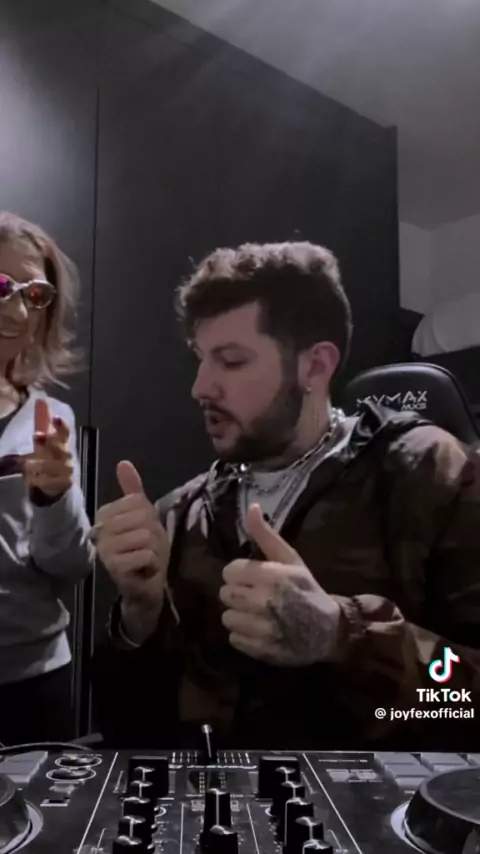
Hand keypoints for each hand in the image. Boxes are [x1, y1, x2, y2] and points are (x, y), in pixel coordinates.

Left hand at [24, 399, 72, 498]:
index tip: (56, 418)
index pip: (65, 433)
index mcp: (63, 444)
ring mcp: (66, 471)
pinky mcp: (63, 485)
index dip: (61, 426)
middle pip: (59, 449)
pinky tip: (30, 478)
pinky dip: (38, 479)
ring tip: (25, 464)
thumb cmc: (50, 457)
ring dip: (38, 463)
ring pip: (51, 466)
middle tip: (36, 435)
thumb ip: (43, 421)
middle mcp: (67, 456)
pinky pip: (48, 481)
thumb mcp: (45, 440)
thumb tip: (41, 400)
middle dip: (48, 442)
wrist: (57, 483)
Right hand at [93, 461, 168, 608]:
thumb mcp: (142, 514)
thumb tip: (123, 462)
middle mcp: (99, 530)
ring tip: (146, 558)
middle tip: (146, 547)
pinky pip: (145, 553)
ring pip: (145, 535)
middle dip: (154, 534)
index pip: (137, 501)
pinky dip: (152, 562)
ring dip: (155, 549)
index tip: (141, 531)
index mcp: (103, 515)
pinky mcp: (114, 567)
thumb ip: (132, 489)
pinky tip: (144, 569)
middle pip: (142, 517)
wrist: (146, 583)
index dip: (149, 516)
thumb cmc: (143, 548)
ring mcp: (104, 550)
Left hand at [219, 504, 340, 665]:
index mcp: (271, 576)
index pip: (230, 571)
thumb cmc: (307, 589)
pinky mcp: (261, 649)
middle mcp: (265, 601)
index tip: (251, 577)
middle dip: (237, 593)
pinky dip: (243, 635)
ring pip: (227, 617)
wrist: (329, 630)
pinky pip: (234, 639)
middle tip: (253, 595)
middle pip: (225, 594)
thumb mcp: (291, 559)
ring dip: (238, 615)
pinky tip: (259, 629)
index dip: (239, 573)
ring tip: (255, 614)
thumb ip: (266, 535)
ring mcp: (263, 628)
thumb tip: (250, 507)